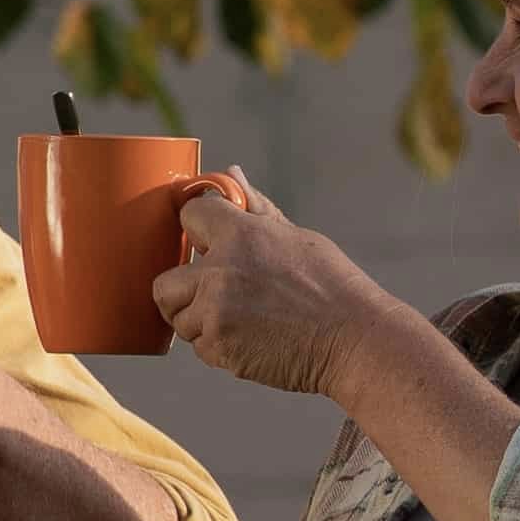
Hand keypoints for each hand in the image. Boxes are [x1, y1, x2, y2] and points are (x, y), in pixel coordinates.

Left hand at [145, 177, 406, 402]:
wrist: (355, 341)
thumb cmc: (333, 288)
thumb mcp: (298, 239)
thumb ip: (257, 210)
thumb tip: (232, 173)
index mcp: (242, 233)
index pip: (189, 215)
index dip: (199, 230)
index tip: (208, 243)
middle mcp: (221, 270)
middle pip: (164, 281)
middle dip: (183, 291)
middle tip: (213, 297)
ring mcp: (216, 312)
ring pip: (180, 318)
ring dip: (203, 322)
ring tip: (243, 321)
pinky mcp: (220, 347)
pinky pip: (199, 346)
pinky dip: (220, 346)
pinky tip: (252, 340)